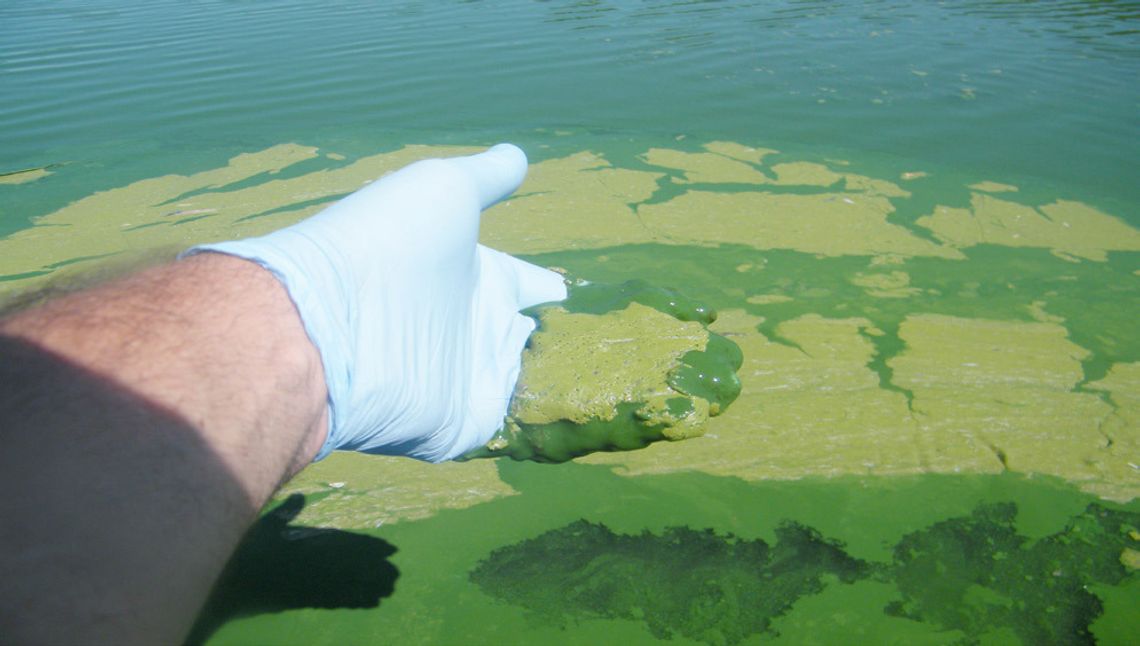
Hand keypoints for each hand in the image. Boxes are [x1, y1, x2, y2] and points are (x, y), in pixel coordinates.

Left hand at [188, 144, 565, 460]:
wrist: (330, 320)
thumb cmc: (391, 243)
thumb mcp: (446, 189)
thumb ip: (486, 177)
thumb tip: (517, 154)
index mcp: (471, 273)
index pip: (518, 282)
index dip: (541, 285)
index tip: (561, 289)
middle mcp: (464, 326)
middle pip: (513, 335)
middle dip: (541, 337)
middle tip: (576, 340)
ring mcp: (458, 377)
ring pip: (511, 382)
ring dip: (534, 378)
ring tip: (574, 375)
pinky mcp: (451, 426)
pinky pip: (494, 426)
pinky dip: (517, 422)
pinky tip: (545, 411)